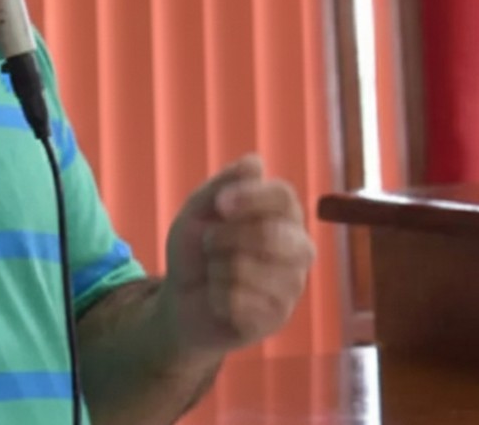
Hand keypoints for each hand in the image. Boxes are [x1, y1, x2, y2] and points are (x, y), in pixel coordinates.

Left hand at [160, 155, 314, 355]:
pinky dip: (216, 297)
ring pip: (247, 269)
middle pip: (270, 234)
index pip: (284, 196)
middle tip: (210, 244)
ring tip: (215, 273)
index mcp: (282, 216)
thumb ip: (224, 185)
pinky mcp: (278, 318)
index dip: (250, 197)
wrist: (180, 302)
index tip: (220, 205)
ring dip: (215, 269)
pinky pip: (239, 301)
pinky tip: (219, 300)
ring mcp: (291, 285)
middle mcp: (297, 248)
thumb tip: (255, 161)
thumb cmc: (196, 251)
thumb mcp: (198, 211)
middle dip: (224, 237)